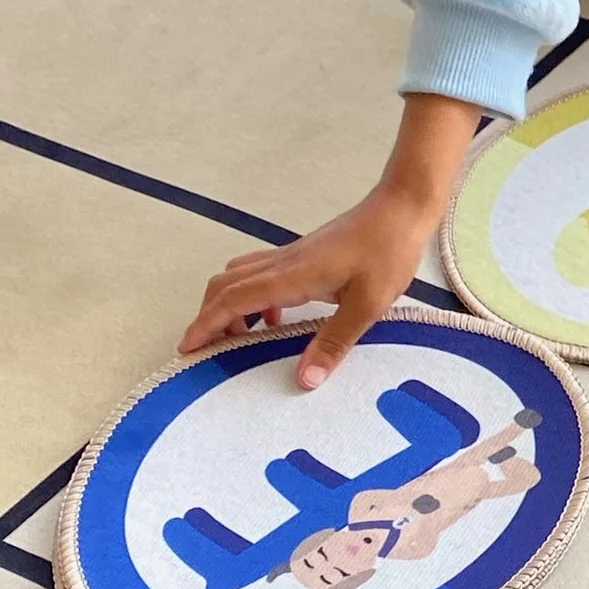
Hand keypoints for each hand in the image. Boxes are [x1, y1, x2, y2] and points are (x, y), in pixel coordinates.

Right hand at [178, 92, 478, 387]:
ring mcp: (291, 256)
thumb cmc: (388, 252)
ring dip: (228, 305)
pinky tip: (276, 318)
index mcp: (291, 276)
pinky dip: (252, 297)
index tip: (187, 348)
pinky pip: (260, 274)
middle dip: (208, 317)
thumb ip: (334, 341)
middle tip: (207, 350)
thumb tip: (304, 380)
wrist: (401, 208)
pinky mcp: (303, 255)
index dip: (206, 324)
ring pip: (239, 276)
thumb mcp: (367, 305)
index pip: (233, 300)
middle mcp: (282, 263)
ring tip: (239, 340)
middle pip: (224, 285)